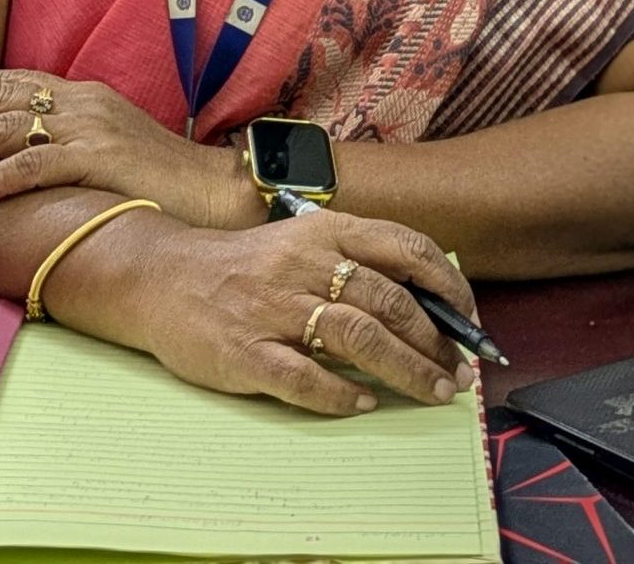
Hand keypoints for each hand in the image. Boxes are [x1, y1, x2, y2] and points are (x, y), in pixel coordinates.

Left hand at [0, 68, 249, 227]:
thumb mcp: (109, 144)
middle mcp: (82, 102)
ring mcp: (92, 129)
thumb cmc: (160, 177)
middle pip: (0, 99)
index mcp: (83, 94)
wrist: (215, 189)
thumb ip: (69, 138)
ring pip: (9, 130)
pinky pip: (38, 166)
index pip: (13, 81)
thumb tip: (26, 150)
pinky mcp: (101, 160)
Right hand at [52, 207, 480, 417]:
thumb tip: (425, 301)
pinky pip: (307, 378)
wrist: (163, 278)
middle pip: (390, 301)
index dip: (447, 284)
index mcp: (323, 230)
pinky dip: (343, 394)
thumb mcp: (301, 243)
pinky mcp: (247, 352)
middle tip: (460, 371)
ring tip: (433, 391)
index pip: (404, 247)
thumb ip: (354, 262)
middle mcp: (303, 264)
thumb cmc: (244, 266)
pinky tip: (364, 402)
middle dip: (436, 340)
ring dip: (407, 369)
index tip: (470, 317)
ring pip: (360, 338)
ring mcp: (274, 308)